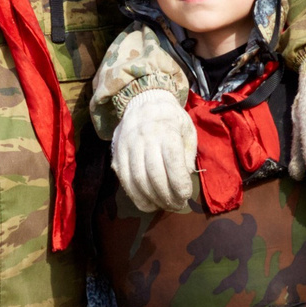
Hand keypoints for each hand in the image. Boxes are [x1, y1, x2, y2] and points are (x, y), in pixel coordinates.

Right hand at [113, 89, 197, 212]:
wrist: (143, 101)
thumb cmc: (171, 118)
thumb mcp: (187, 130)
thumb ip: (188, 155)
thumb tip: (185, 178)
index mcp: (166, 131)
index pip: (172, 162)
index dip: (179, 184)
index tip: (186, 196)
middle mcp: (145, 139)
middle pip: (154, 175)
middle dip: (168, 196)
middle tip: (178, 205)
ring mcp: (128, 147)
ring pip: (138, 180)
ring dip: (152, 199)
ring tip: (165, 206)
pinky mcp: (117, 155)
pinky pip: (125, 180)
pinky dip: (137, 196)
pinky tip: (148, 203)